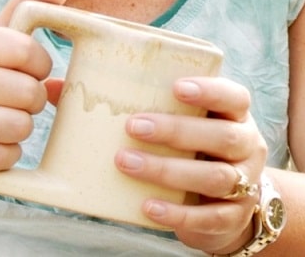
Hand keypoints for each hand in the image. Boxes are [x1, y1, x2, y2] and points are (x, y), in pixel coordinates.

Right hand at [0, 0, 71, 190]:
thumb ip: (25, 8)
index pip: (24, 49)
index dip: (40, 65)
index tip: (31, 71)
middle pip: (26, 92)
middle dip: (33, 101)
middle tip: (16, 102)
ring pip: (17, 126)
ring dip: (20, 130)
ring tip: (0, 123)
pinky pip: (2, 157)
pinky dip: (5, 155)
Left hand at [113, 74, 269, 253]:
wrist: (226, 211)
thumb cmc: (193, 155)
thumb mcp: (180, 128)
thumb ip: (132, 106)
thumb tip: (56, 87)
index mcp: (237, 118)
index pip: (235, 97)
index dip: (211, 90)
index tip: (176, 87)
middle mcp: (247, 148)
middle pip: (224, 136)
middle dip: (178, 131)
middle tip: (134, 126)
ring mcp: (244, 184)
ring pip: (214, 176)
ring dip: (168, 170)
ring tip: (127, 163)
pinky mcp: (231, 218)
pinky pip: (208, 216)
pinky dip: (176, 213)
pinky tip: (147, 206)